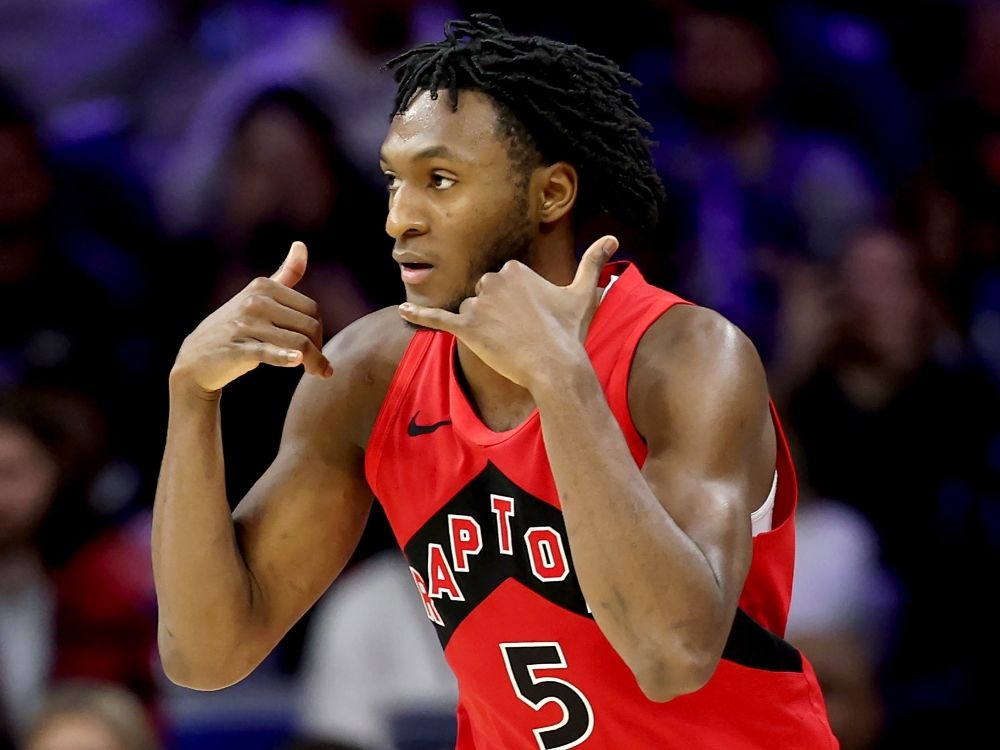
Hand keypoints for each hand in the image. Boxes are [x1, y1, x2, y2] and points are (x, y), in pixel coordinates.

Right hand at [171, 241, 331, 395]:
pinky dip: (285, 357)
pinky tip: (296, 362)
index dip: (319, 331)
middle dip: (319, 348)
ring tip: (320, 373)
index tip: (316, 347)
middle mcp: (255, 302)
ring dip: (315, 362)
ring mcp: (244, 325)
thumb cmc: (235, 327)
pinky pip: (268, 352)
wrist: (196, 358)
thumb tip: (301, 244)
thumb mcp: (258, 297)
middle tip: (320, 366)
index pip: (312, 309)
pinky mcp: (236, 349)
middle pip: (309, 326)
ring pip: (298, 343)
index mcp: (263, 286)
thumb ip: (285, 274)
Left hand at [398, 235, 618, 389]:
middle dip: (495, 315)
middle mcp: (493, 279)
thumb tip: (614, 237)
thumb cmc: (568, 332)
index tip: (529, 321)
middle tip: (519, 335)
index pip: (502, 283)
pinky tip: (401, 312)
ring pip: (471, 312)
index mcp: (515, 268)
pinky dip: (419, 314)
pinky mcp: (466, 328)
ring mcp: (478, 304)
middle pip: (484, 296)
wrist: (556, 366)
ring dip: (482, 327)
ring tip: (506, 343)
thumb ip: (594, 261)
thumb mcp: (582, 293)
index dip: (513, 306)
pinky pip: (438, 318)